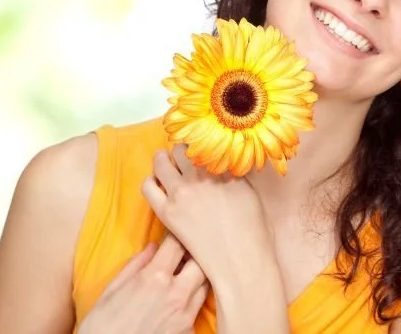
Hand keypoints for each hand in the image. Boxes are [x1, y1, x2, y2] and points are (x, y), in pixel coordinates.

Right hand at [78, 234, 207, 333]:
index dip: (178, 234)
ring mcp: (185, 316)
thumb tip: (152, 247)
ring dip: (197, 277)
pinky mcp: (187, 333)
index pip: (178, 244)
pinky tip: (180, 301)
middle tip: (185, 253)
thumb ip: (136, 265)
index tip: (176, 232)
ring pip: (205, 286)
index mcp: (154, 278)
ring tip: (185, 275)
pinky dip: (192, 301)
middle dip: (194, 255)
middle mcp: (175, 295)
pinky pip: (197, 309)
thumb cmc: (102, 327)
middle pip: (202, 263)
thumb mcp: (111, 290)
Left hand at [142, 145, 289, 333]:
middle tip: (182, 153)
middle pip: (180, 148)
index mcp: (219, 167)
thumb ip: (230, 171)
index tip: (198, 142)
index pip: (201, 142)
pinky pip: (148, 187)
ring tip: (165, 162)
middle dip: (181, 149)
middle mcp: (198, 174)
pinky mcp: (167, 211)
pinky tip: (158, 184)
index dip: (198, 141)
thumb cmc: (252, 227)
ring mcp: (180, 192)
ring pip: (160, 162)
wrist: (239, 259)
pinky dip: (151, 181)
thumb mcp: (247, 189)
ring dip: (162, 159)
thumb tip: (219, 160)